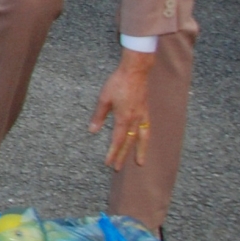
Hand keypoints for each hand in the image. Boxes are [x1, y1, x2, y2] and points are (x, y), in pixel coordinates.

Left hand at [89, 49, 153, 168]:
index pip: (117, 141)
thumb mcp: (104, 99)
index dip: (113, 153)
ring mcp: (142, 116)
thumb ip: (99, 116)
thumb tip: (92, 131)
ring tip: (140, 163)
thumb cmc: (118, 83)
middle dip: (123, 156)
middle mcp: (135, 120)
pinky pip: (147, 129)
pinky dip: (145, 138)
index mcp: (124, 118)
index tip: (109, 164)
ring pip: (142, 138)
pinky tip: (144, 141)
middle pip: (129, 142)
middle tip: (118, 169)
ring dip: (140, 151)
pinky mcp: (146, 111)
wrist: (136, 71)